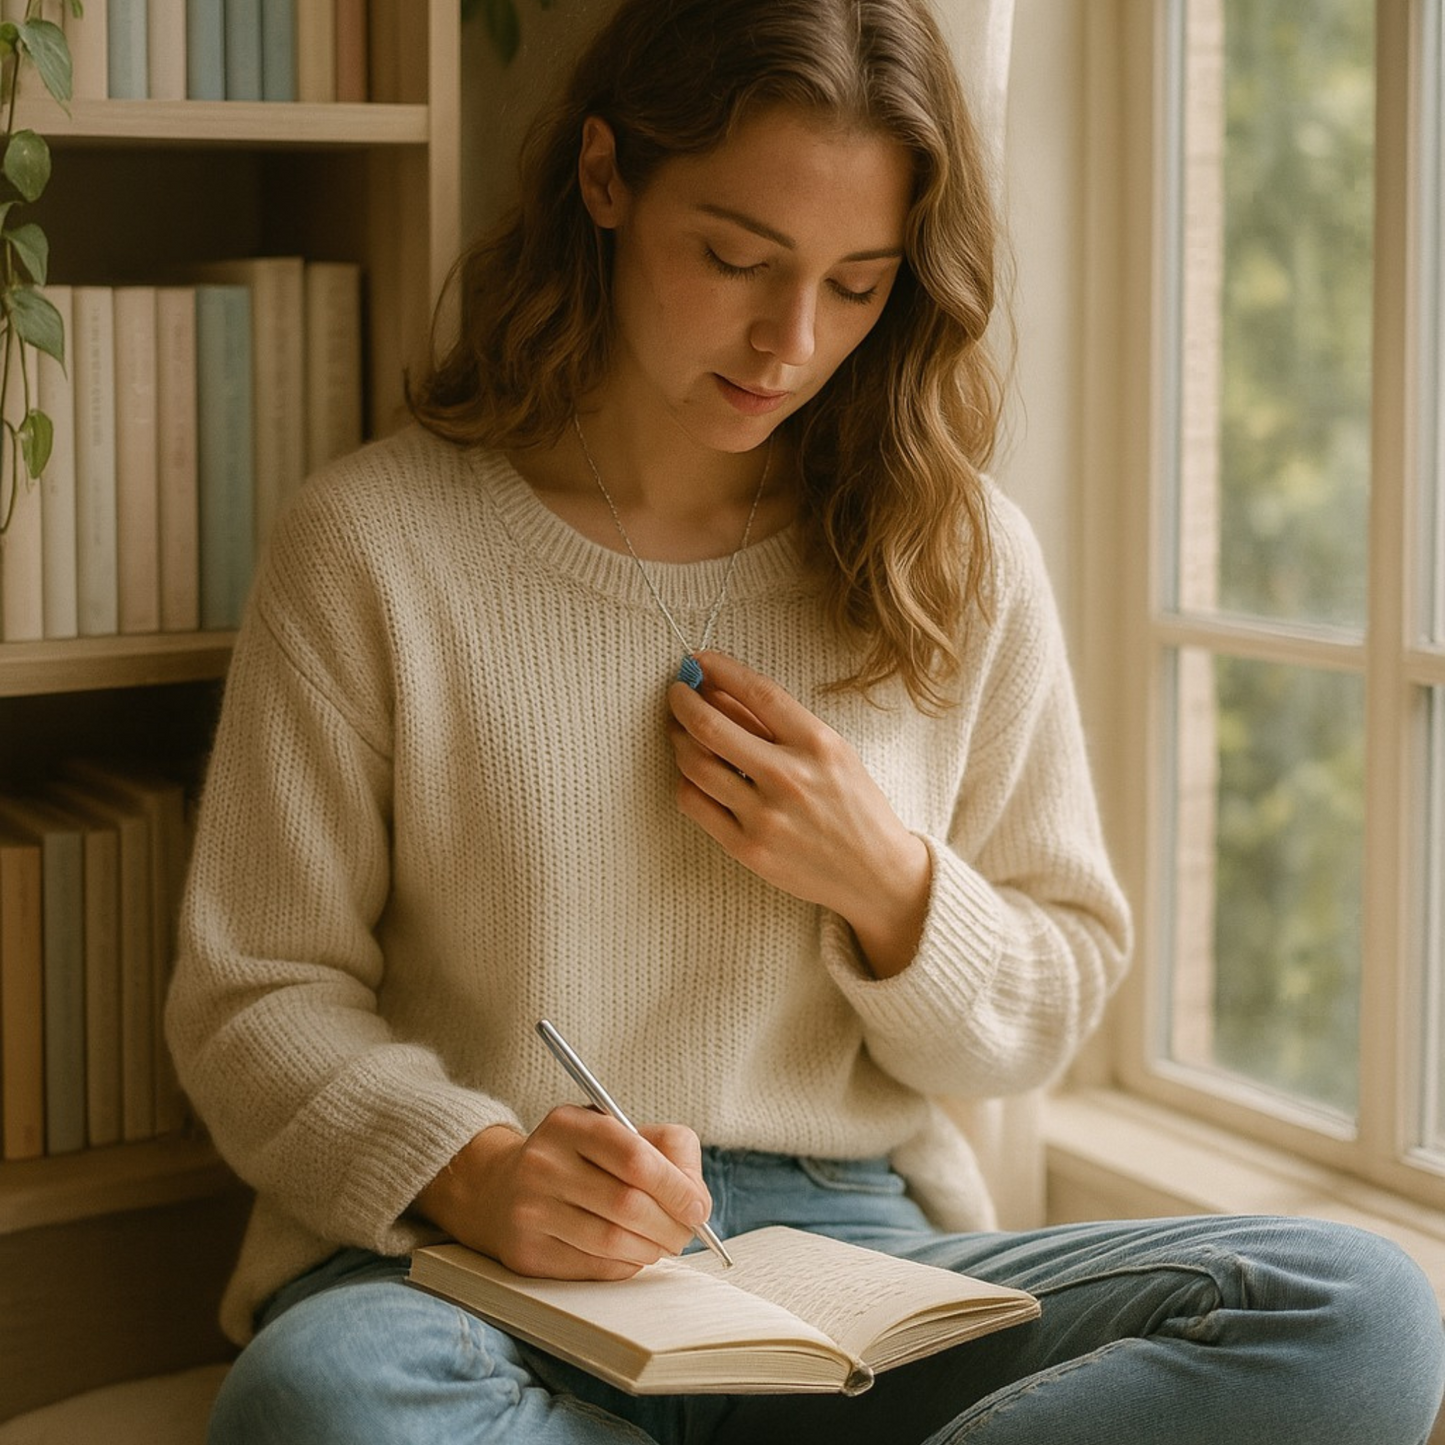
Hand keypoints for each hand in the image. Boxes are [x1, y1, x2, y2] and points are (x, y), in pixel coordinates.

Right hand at [412, 1108, 711, 1278]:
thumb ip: (665, 1150)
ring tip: (662, 1244)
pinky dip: (625, 1265)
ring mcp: (530, 1210)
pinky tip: (630, 1254)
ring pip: (612, 1242)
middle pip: (628, 1205)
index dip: (676, 1187)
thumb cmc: (576, 1159)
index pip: (635, 1158)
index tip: (698, 1207)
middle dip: (671, 1226)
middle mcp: (543, 1164)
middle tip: (686, 1233)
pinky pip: (593, 1267)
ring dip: (651, 1249)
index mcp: (569, 1125)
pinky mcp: (525, 1253)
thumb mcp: (613, 1132)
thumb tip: (696, 1199)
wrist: (497, 1189)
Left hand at [666, 651, 930, 977]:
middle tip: (676, 692)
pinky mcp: (748, 849)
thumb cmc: (853, 806)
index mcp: (818, 745)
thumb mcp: (832, 753)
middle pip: (712, 727)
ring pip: (696, 765)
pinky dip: (686, 781)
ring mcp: (766, 816)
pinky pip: (695, 804)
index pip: (758, 692)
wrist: (875, 873)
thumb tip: (720, 692)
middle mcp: (790, 778)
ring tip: (680, 731)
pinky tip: (693, 773)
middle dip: (683, 701)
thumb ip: (778, 726)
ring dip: (679, 740)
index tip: (698, 660)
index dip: (721, 669)